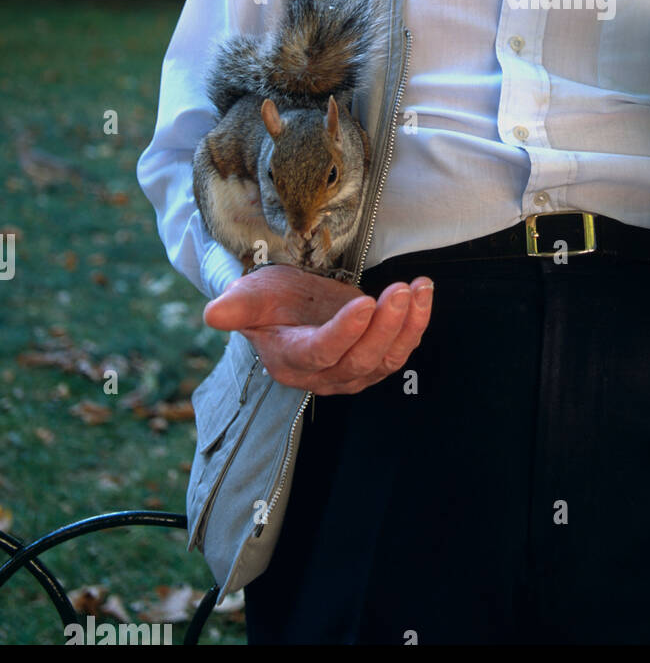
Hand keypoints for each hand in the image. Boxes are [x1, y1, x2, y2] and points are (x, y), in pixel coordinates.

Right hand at [202, 264, 432, 394]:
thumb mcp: (250, 297)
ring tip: (418, 288)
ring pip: (387, 358)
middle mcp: (325, 374)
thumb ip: (236, 307)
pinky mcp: (376, 360)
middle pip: (360, 359)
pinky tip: (424, 292)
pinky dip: (417, 322)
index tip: (365, 303)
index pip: (321, 352)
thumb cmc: (270, 301)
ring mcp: (353, 371)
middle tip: (400, 290)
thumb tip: (213, 314)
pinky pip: (402, 348)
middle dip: (385, 326)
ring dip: (408, 324)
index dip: (344, 333)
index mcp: (291, 359)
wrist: (291, 307)